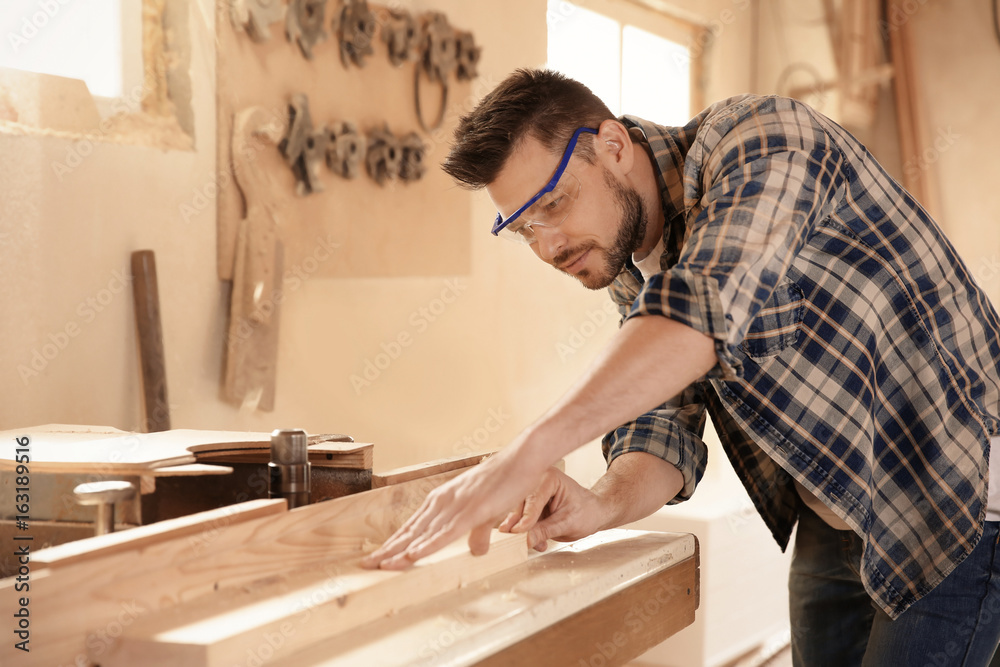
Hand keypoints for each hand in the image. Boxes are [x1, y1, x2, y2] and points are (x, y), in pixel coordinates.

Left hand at [361, 449, 544, 569]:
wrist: (521, 459)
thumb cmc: (504, 481)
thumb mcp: (487, 512)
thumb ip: (478, 532)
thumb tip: (475, 550)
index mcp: (442, 500)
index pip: (412, 526)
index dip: (394, 543)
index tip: (377, 557)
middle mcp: (442, 501)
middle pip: (410, 531)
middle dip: (387, 549)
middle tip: (366, 565)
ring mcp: (455, 506)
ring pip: (422, 534)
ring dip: (400, 551)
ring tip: (381, 565)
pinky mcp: (470, 510)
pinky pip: (444, 533)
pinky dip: (427, 545)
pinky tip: (412, 556)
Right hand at [498, 466, 607, 551]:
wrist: (592, 514)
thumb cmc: (586, 512)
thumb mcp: (567, 524)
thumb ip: (545, 531)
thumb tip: (525, 540)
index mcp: (550, 478)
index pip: (533, 498)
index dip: (526, 516)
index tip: (517, 531)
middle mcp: (537, 481)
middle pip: (520, 504)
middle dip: (519, 524)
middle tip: (514, 540)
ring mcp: (531, 492)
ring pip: (517, 513)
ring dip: (523, 531)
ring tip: (537, 544)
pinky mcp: (529, 505)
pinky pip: (521, 519)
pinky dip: (527, 532)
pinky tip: (538, 542)